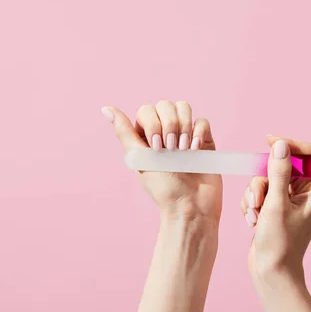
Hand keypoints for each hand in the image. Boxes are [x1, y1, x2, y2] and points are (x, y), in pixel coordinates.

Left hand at [102, 101, 222, 223]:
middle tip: (171, 150)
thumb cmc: (163, 188)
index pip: (147, 110)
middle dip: (170, 125)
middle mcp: (166, 132)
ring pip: (185, 108)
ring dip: (184, 127)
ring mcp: (186, 135)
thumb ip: (124, 132)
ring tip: (184, 150)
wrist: (191, 206)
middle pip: (167, 105)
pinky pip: (202, 121)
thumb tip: (105, 108)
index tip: (156, 148)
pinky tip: (195, 150)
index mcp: (146, 136)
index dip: (153, 123)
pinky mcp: (204, 140)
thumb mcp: (140, 159)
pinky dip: (198, 133)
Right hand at [241, 135, 310, 282]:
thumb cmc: (279, 243)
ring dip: (255, 194)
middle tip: (258, 200)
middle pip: (282, 165)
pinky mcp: (275, 206)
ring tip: (255, 216)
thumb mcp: (276, 204)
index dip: (291, 144)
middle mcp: (306, 192)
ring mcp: (290, 199)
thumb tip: (281, 145)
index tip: (270, 142)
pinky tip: (252, 221)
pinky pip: (260, 190)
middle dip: (263, 180)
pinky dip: (252, 203)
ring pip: (267, 177)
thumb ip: (278, 172)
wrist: (271, 272)